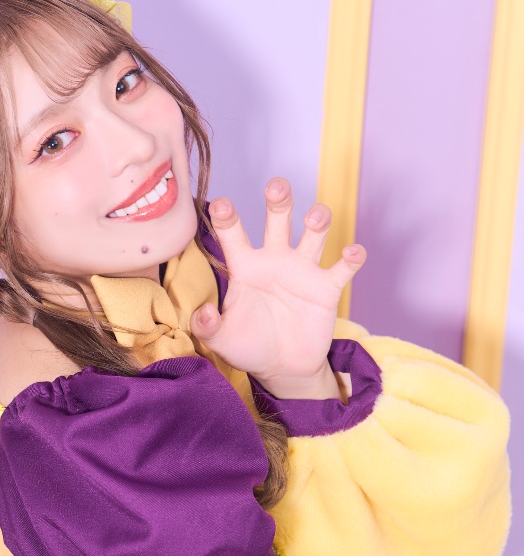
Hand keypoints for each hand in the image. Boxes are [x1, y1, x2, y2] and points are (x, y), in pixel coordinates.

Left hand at [190, 178, 365, 397]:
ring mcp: (303, 271)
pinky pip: (342, 269)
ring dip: (318, 220)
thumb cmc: (248, 346)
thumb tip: (202, 312)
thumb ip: (208, 327)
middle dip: (279, 200)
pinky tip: (352, 252)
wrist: (283, 368)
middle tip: (277, 186)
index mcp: (245, 267)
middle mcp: (275, 260)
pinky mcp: (326, 289)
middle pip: (278, 220)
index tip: (221, 204)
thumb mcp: (221, 340)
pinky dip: (351, 258)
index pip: (233, 234)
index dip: (226, 217)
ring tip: (316, 217)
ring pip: (314, 234)